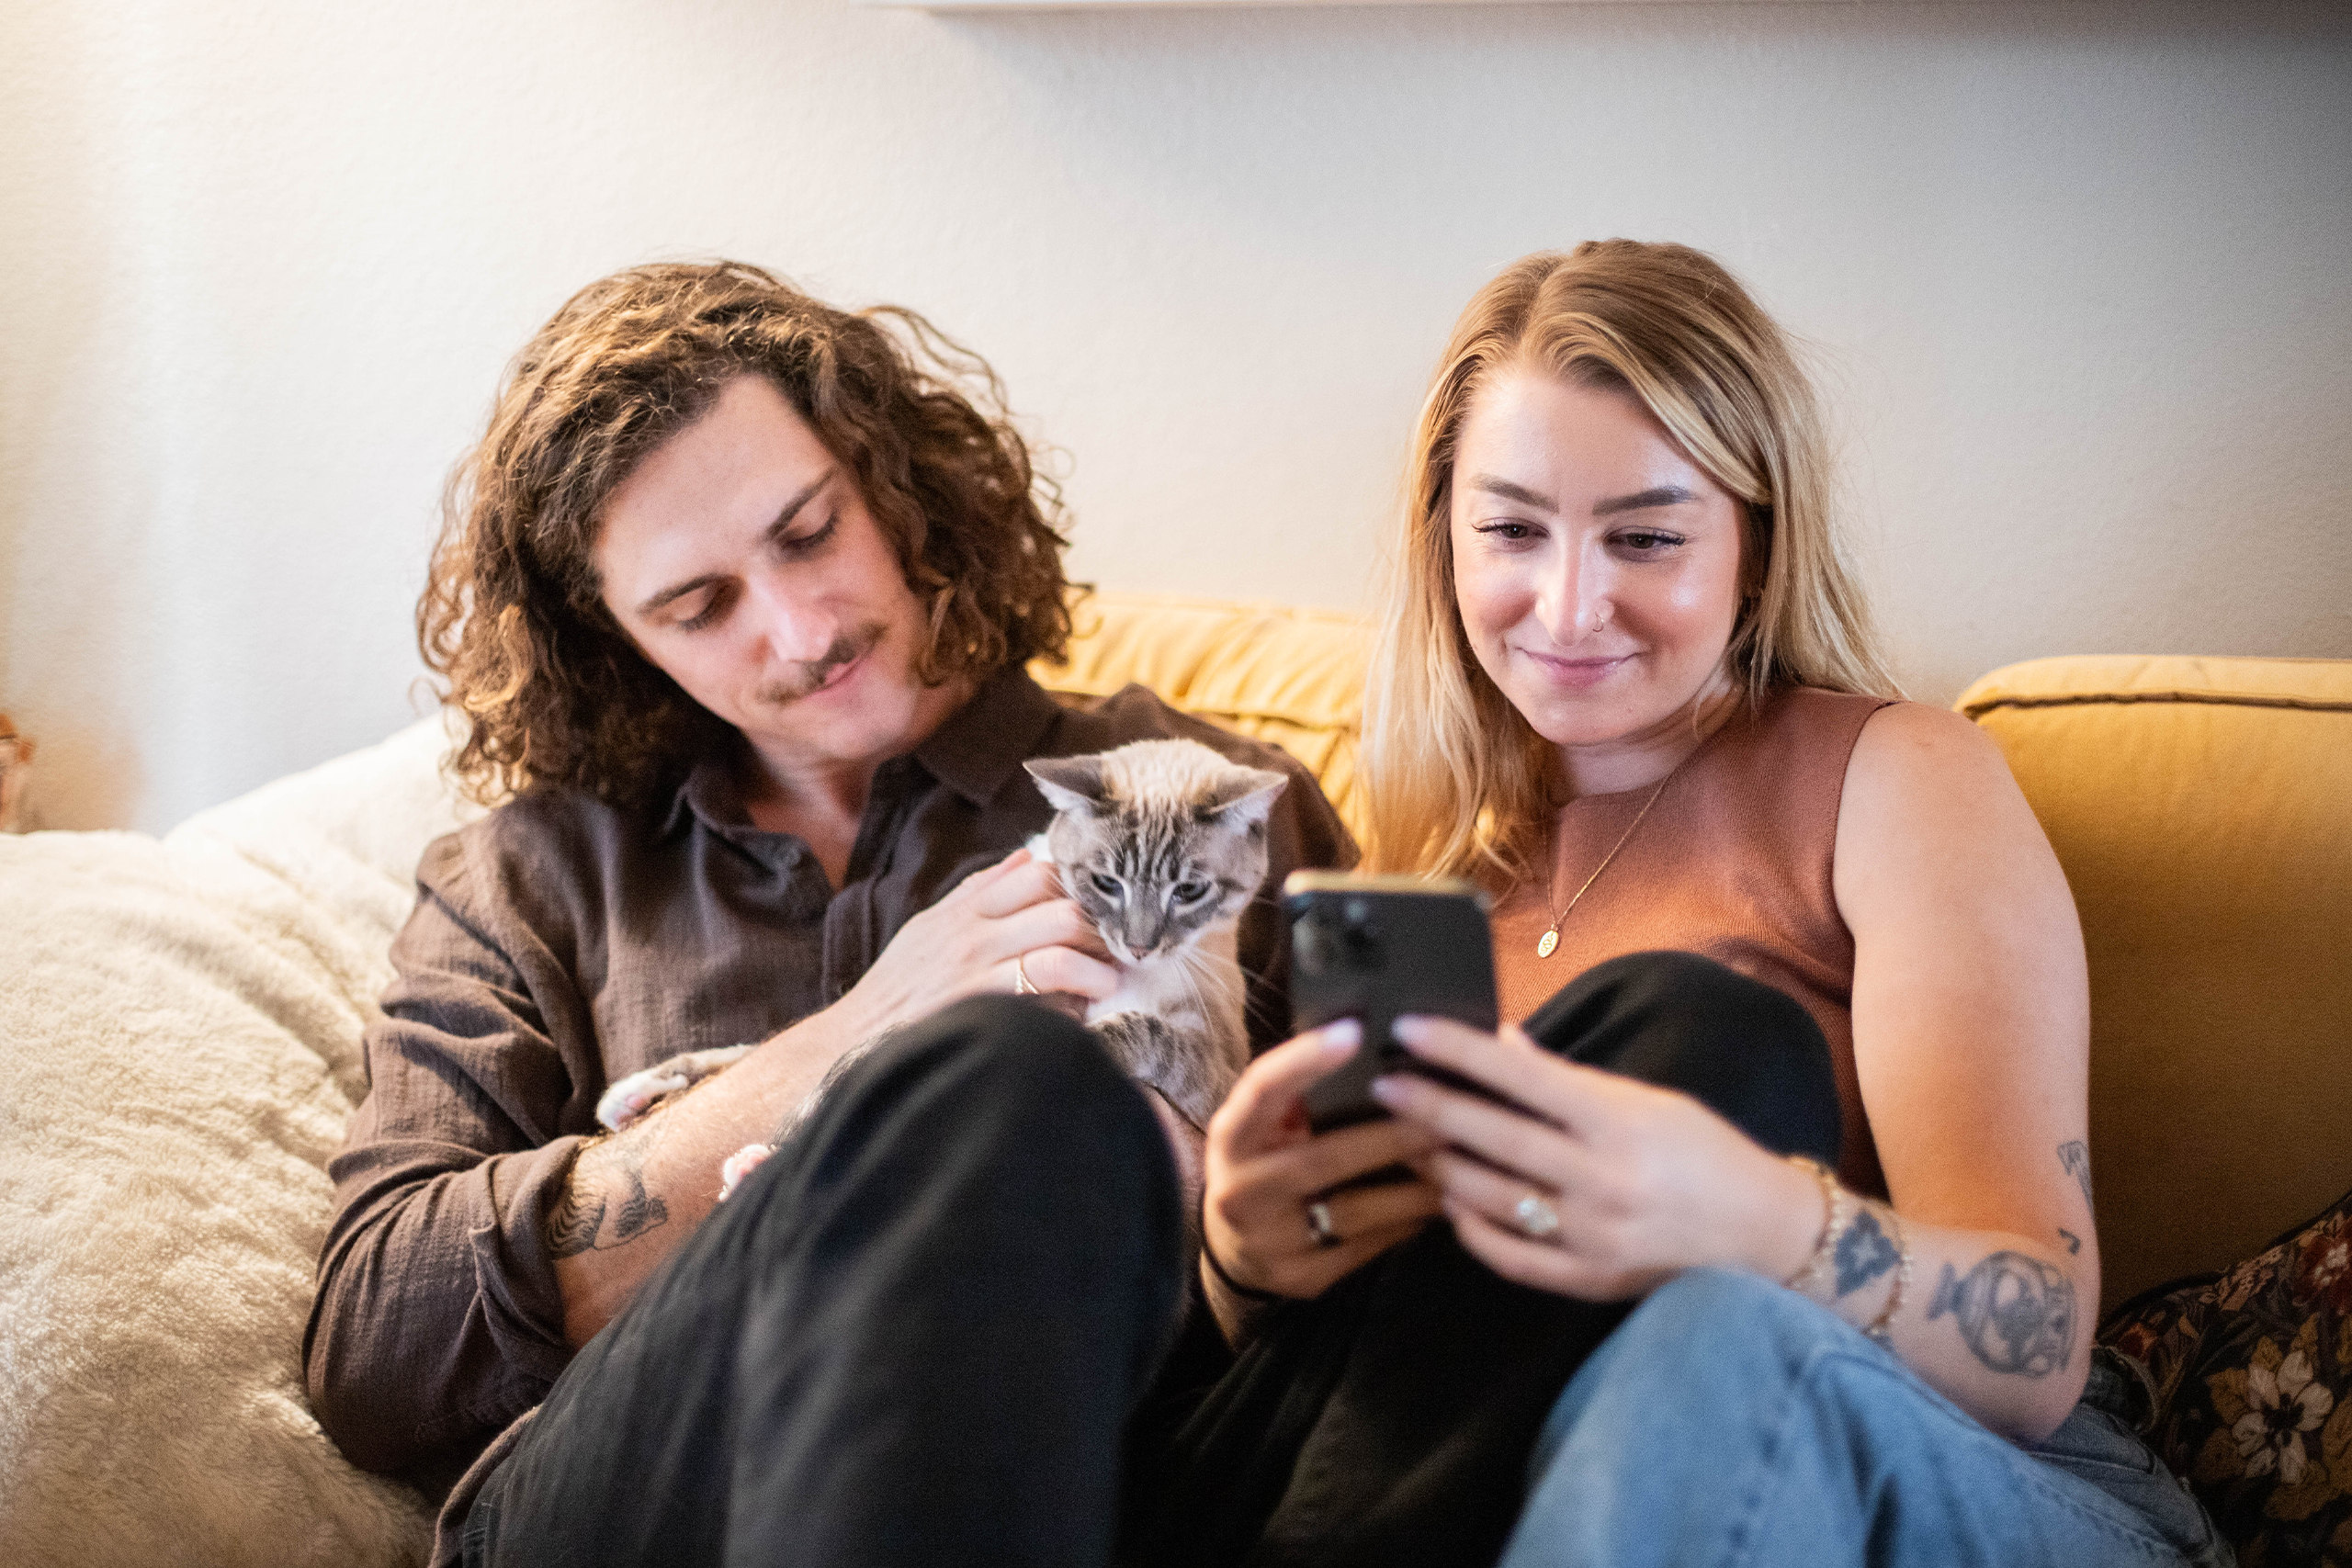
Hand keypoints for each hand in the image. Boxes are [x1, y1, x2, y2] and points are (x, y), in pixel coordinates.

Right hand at [835, 849, 1118, 1037]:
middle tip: (1116, 952)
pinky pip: (1041, 1005)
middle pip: (1061, 910)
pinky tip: (1079, 1019)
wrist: (850, 1043)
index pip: (1038, 874)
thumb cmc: (897, 989)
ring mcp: (975, 977)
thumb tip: (1024, 856)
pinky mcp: (978, 1016)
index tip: (1096, 912)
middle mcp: (972, 936)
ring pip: (1058, 954)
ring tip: (1107, 985)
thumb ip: (977, 893)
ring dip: (1096, 971)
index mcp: (966, 911)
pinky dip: (1069, 1011)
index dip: (1078, 889)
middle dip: (1099, 930)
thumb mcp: (929, 928)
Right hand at [1200, 1021, 1444, 1303]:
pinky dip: (1408, 1222)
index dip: (1305, 1059)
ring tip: (1461, 1162)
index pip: (1263, 1089)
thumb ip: (1300, 1092)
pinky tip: (1442, 1203)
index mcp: (1233, 1136)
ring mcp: (1271, 1240)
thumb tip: (1366, 1037)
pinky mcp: (1303, 1278)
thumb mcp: (1263, 1125)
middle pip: (1324, 1158)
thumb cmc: (1263, 1162)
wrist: (1232, 1249)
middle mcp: (1243, 1189)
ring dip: (1415, 1186)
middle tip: (1446, 1116)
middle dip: (1391, 1137)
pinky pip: (1368, 1246)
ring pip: (1356, 1210)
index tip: (1355, 1030)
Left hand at [1372, 1016, 1794, 1300]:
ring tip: (1407, 1140)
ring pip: (1491, 1198)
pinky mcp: (1589, 1281)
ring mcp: (1593, 1236)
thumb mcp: (1648, 1101)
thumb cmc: (1706, 1155)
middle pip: (1494, 1137)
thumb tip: (1502, 1041)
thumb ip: (1567, 1079)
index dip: (1459, 1051)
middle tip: (1383, 1086)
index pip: (1521, 1077)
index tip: (1409, 1030)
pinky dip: (1471, 1229)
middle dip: (1430, 1107)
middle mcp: (1602, 1179)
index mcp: (1619, 1121)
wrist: (1768, 1238)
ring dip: (1440, 1167)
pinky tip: (1448, 1203)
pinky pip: (1511, 1256)